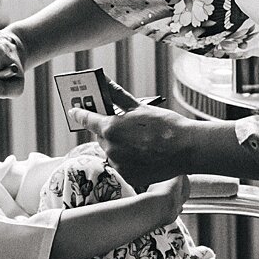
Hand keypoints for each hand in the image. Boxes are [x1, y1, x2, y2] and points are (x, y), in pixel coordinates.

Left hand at [68, 97, 196, 190]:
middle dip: (109, 130)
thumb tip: (103, 81)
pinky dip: (128, 160)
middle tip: (125, 126)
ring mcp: (118, 164)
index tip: (73, 111)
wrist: (185, 149)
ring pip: (111, 152)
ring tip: (140, 141)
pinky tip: (144, 155)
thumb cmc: (165, 125)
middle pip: (101, 137)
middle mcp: (110, 148)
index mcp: (110, 128)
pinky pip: (121, 166)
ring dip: (119, 146)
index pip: (87, 119)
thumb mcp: (140, 107)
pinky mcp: (128, 177)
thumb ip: (117, 96)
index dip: (79, 113)